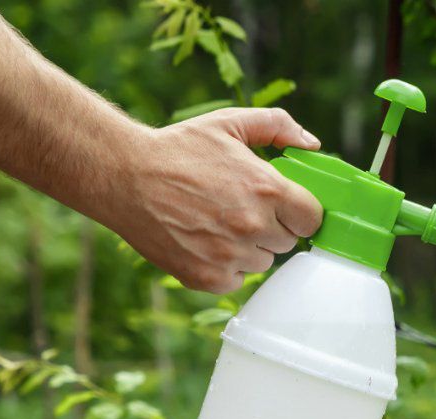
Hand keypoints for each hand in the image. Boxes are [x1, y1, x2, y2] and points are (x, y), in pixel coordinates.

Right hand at [111, 108, 323, 292]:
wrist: (123, 175)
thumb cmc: (178, 149)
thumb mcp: (230, 123)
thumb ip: (277, 126)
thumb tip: (312, 144)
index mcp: (267, 190)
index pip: (312, 219)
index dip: (299, 212)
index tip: (284, 206)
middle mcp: (253, 226)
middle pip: (287, 241)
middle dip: (271, 226)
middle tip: (240, 208)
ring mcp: (230, 255)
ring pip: (262, 261)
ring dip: (248, 247)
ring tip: (218, 222)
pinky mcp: (206, 277)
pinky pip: (236, 279)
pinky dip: (225, 267)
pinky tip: (204, 241)